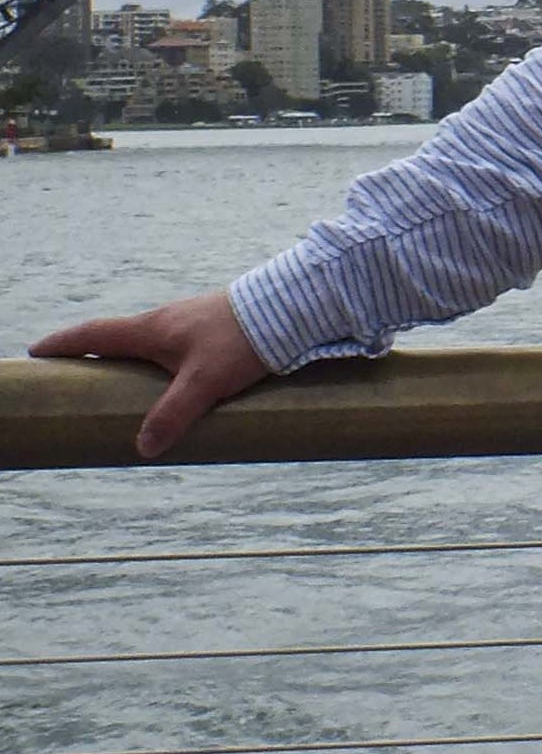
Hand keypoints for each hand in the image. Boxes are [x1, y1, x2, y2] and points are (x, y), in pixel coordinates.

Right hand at [29, 290, 271, 457]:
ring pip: (147, 342)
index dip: (64, 344)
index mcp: (151, 329)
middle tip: (72, 371)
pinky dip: (157, 359)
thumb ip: (173, 413)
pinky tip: (170, 377)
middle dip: (91, 353)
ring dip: (127, 357)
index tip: (37, 351)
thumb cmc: (243, 338)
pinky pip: (172, 345)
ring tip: (118, 382)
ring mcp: (189, 321)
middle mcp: (165, 321)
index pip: (94, 334)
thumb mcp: (205, 382)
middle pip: (116, 337)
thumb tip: (143, 447)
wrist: (291, 305)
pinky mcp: (212, 327)